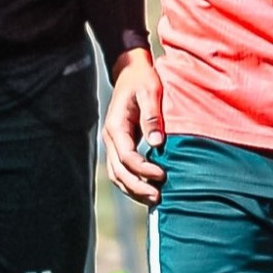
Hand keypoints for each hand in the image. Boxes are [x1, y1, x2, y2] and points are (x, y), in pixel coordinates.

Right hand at [102, 48, 165, 204]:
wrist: (131, 72)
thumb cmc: (143, 80)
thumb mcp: (150, 92)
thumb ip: (152, 117)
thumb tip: (157, 143)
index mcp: (116, 125)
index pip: (126, 156)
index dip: (143, 169)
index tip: (163, 175)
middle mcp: (110, 137)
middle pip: (118, 171)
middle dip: (137, 187)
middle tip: (159, 197)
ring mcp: (113, 143)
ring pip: (117, 175)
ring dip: (134, 190)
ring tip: (155, 200)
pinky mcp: (120, 146)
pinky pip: (121, 170)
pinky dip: (132, 183)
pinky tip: (149, 190)